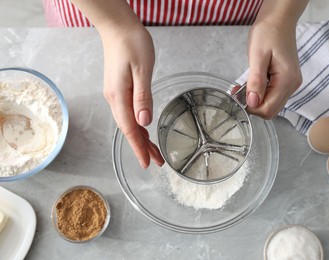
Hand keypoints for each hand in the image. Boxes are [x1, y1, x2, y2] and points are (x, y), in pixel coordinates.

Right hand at [100, 23, 163, 167]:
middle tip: (157, 161)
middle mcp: (114, 99)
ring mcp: (115, 95)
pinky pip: (129, 114)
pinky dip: (138, 126)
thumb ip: (142, 97)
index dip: (139, 148)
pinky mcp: (119, 90)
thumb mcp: (142, 70)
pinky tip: (144, 130)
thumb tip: (144, 122)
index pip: (130, 129)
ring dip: (141, 138)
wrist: (117, 27)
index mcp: (119, 97)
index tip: (147, 163)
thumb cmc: (131, 44)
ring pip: (129, 123)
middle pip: (129, 129)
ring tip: (154, 151)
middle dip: (143, 147)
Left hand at [245, 0, 307, 118]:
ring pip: (272, 105)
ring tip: (245, 85)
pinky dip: (262, 93)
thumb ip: (255, 81)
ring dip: (257, 100)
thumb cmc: (268, 33)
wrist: (279, 20)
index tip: (238, 96)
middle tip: (239, 92)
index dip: (251, 108)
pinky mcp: (288, 80)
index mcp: (286, 81)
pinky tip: (254, 83)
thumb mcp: (257, 56)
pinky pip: (274, 95)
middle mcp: (293, 85)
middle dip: (253, 105)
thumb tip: (252, 102)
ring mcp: (292, 83)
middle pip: (271, 111)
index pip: (268, 109)